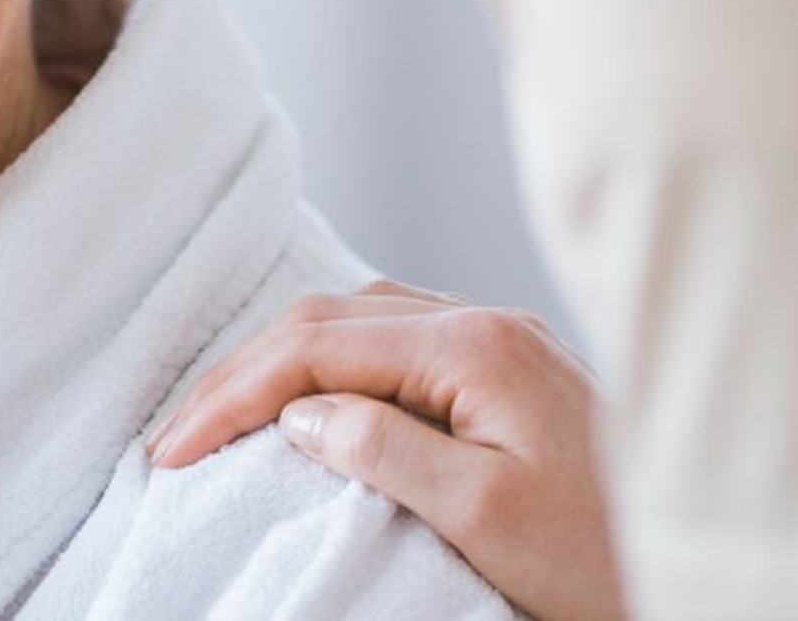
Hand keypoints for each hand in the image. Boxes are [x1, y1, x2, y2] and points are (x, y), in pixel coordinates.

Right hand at [146, 280, 627, 620]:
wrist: (698, 552)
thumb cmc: (603, 555)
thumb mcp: (487, 519)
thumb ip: (385, 450)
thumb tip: (299, 414)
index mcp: (473, 346)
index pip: (318, 345)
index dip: (235, 394)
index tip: (175, 447)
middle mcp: (479, 321)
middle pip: (327, 317)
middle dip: (244, 372)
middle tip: (178, 434)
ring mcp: (492, 336)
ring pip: (355, 318)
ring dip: (282, 358)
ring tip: (225, 410)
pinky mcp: (499, 364)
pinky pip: (390, 336)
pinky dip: (331, 357)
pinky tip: (311, 385)